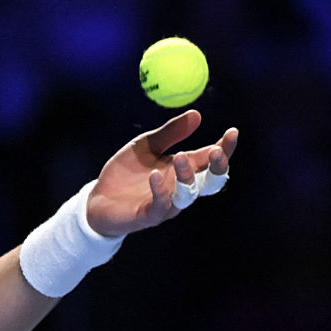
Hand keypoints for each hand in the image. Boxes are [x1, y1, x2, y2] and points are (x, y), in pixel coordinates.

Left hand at [86, 110, 237, 236]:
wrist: (98, 198)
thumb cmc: (126, 172)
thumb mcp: (146, 146)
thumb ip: (170, 133)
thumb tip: (197, 114)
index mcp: (184, 169)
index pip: (211, 159)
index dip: (225, 148)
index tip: (232, 132)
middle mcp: (181, 188)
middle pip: (211, 181)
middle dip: (217, 167)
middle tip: (216, 151)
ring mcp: (167, 204)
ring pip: (188, 194)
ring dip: (187, 176)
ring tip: (180, 157)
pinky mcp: (149, 216)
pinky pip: (160, 205)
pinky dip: (160, 190)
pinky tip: (154, 175)